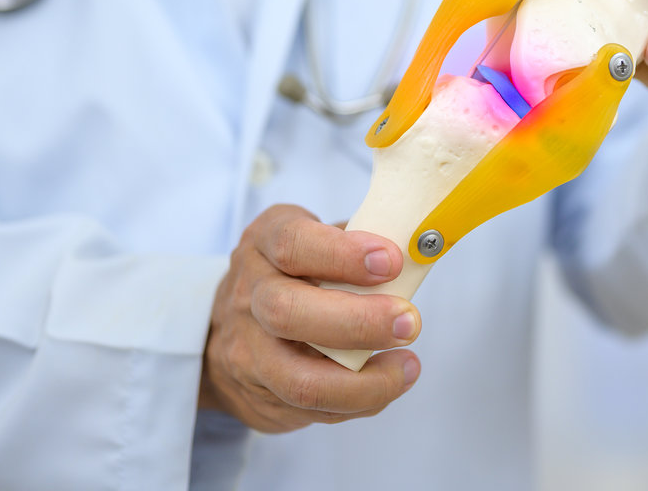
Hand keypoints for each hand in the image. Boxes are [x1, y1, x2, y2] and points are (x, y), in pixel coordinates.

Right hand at [200, 204, 421, 432]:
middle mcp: (248, 295)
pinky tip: (387, 383)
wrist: (227, 323)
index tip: (392, 261)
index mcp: (264, 242)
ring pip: (299, 380)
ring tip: (407, 366)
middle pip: (288, 312)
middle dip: (358, 322)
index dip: (343, 253)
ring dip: (364, 382)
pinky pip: (315, 410)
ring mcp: (248, 351)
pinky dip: (361, 401)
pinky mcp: (261, 395)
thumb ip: (361, 239)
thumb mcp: (317, 238)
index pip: (291, 244)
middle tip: (408, 323)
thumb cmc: (296, 271)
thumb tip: (420, 248)